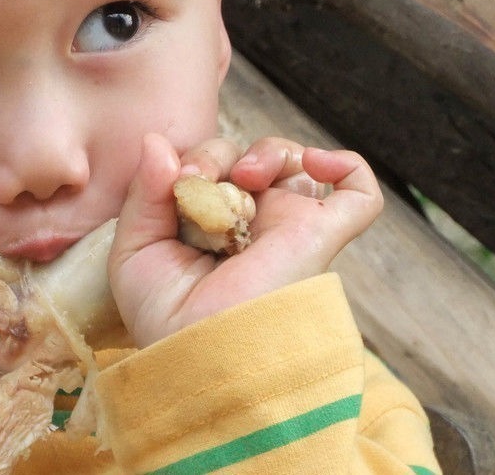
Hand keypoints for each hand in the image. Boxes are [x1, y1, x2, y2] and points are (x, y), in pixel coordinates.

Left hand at [108, 133, 381, 347]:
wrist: (203, 352)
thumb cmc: (165, 318)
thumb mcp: (135, 250)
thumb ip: (144, 193)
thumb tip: (156, 141)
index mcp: (208, 227)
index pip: (206, 169)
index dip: (190, 161)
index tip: (173, 179)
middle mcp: (252, 225)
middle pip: (244, 159)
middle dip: (215, 154)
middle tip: (196, 179)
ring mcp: (289, 227)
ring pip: (293, 163)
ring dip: (266, 151)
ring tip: (244, 176)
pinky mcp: (322, 234)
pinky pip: (359, 192)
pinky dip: (346, 165)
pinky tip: (314, 162)